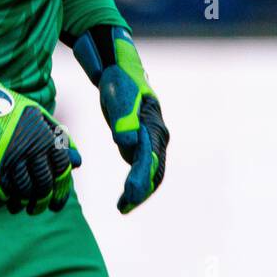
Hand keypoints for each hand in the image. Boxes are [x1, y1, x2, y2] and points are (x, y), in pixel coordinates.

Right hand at [0, 44, 80, 214]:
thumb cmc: (9, 107)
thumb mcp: (39, 116)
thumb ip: (60, 139)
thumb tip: (77, 163)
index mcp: (44, 138)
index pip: (61, 171)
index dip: (62, 189)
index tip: (57, 202)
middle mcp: (29, 152)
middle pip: (43, 187)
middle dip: (42, 202)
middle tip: (39, 208)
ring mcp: (8, 162)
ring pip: (22, 194)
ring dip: (24, 205)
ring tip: (23, 207)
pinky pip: (0, 195)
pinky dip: (4, 202)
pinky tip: (6, 202)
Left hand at [71, 25, 168, 212]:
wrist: (118, 69)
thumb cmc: (119, 81)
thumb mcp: (119, 97)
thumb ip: (123, 120)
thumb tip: (126, 144)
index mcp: (153, 125)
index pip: (150, 158)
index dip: (140, 179)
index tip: (129, 195)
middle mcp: (157, 135)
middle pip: (155, 169)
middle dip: (141, 190)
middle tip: (124, 207)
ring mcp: (150, 139)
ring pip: (150, 171)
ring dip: (140, 190)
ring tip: (123, 207)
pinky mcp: (140, 141)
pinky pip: (142, 166)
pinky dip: (136, 182)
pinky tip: (125, 196)